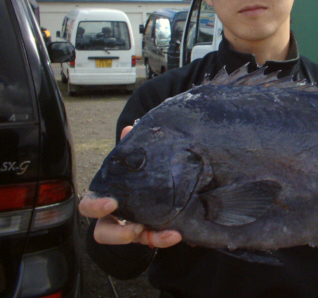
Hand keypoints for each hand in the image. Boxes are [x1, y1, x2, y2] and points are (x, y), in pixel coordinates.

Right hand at [78, 124, 181, 247]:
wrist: (153, 182)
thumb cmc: (135, 172)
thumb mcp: (132, 160)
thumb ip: (129, 146)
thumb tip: (129, 128)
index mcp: (105, 197)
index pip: (88, 207)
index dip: (96, 207)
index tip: (111, 203)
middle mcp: (114, 217)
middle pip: (104, 233)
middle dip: (119, 234)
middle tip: (136, 228)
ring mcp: (131, 227)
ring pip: (133, 241)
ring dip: (148, 238)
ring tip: (166, 233)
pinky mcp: (148, 233)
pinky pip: (154, 239)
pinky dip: (164, 238)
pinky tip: (177, 233)